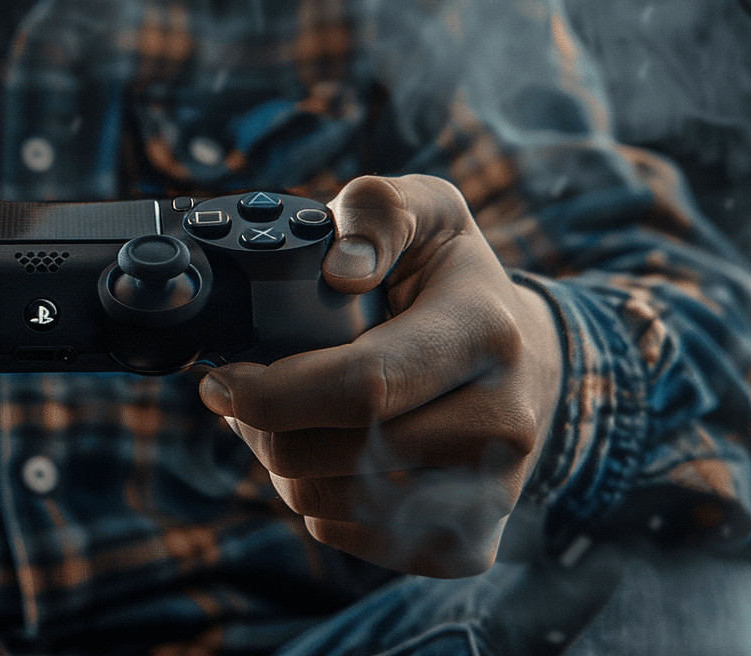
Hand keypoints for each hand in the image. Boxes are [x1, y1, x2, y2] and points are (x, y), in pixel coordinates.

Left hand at [199, 174, 563, 576]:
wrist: (530, 358)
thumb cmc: (455, 280)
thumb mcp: (427, 211)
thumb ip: (378, 208)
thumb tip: (339, 265)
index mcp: (485, 335)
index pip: (363, 386)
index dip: (273, 391)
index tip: (220, 380)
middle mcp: (502, 422)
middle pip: (337, 456)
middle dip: (264, 429)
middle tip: (243, 396)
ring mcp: (491, 492)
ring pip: (334, 507)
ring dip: (282, 468)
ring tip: (287, 422)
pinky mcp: (470, 542)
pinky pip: (357, 543)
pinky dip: (318, 506)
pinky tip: (326, 460)